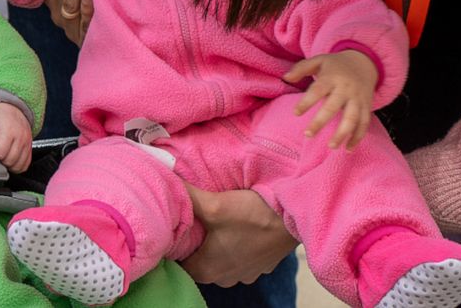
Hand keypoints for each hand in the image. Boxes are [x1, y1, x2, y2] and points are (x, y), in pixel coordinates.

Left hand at [0, 102, 32, 172]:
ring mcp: (27, 144)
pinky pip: (24, 166)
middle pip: (8, 161)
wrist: (13, 108)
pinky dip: (15, 166)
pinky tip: (9, 158)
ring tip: (1, 154)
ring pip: (17, 167)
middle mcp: (21, 138)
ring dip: (7, 164)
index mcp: (9, 130)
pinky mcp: (30, 149)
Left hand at [180, 187, 296, 286]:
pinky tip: (236, 227)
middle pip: (199, 262)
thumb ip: (186, 197)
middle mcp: (224, 279)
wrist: (295, 218)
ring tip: (213, 222)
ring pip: (220, 260)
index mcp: (207, 270)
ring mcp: (245, 274)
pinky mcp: (261, 266)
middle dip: (194, 243)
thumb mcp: (214, 204)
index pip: (178, 262)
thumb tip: (165, 181)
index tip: (173, 225)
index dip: (174, 243)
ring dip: (216, 245)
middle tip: (191, 219)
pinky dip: (235, 245)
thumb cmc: (253, 215)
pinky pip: (240, 257)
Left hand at [283, 49, 377, 148]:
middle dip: (321, 122)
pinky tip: (349, 149)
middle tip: (308, 134)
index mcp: (332, 77)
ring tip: (331, 146)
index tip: (296, 113)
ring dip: (343, 133)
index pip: (318, 90)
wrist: (363, 63)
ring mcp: (358, 99)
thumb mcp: (318, 60)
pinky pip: (364, 124)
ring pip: (352, 118)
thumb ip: (301, 68)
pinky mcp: (366, 107)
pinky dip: (358, 137)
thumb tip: (285, 77)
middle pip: (333, 107)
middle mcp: (346, 89)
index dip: (307, 102)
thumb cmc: (335, 65)